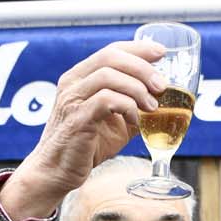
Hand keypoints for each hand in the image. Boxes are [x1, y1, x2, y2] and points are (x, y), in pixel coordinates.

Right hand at [0, 39, 165, 217]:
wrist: (58, 172)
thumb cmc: (86, 146)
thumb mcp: (116, 123)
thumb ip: (133, 107)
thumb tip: (162, 101)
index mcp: (81, 77)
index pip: (111, 50)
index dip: (138, 49)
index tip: (161, 53)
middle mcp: (73, 83)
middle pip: (110, 57)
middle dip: (142, 68)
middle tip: (161, 86)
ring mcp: (72, 99)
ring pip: (108, 76)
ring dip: (136, 89)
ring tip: (151, 106)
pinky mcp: (77, 119)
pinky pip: (105, 101)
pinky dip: (126, 107)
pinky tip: (134, 120)